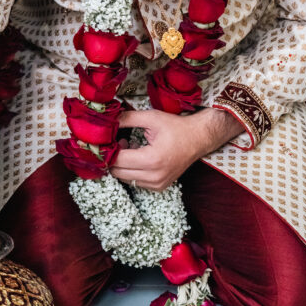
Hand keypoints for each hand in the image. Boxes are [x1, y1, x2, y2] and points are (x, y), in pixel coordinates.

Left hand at [110, 108, 241, 190]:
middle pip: (118, 172)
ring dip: (122, 165)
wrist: (198, 138)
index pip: (117, 160)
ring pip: (125, 179)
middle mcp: (154, 177)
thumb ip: (127, 118)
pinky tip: (138, 155)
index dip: (108, 149)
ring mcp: (157, 184)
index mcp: (151, 159)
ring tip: (130, 147)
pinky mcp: (159, 187)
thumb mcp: (150, 117)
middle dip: (113, 157)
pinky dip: (131, 170)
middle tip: (119, 141)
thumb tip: (108, 121)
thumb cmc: (176, 127)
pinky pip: (135, 181)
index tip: (107, 138)